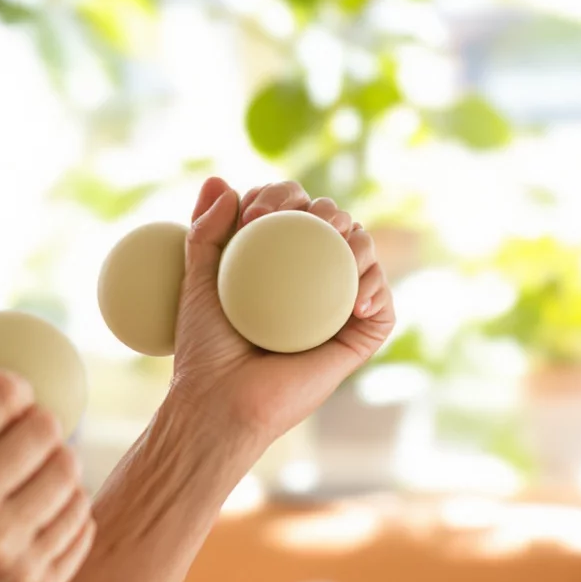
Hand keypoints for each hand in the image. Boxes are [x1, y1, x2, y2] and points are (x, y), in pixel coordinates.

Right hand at [0, 306, 95, 581]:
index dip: (3, 389)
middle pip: (43, 429)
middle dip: (32, 423)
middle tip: (11, 435)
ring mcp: (1, 558)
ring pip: (71, 473)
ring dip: (52, 463)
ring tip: (19, 472)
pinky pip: (80, 522)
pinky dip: (62, 509)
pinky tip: (29, 510)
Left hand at [168, 176, 395, 454]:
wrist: (221, 401)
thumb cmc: (204, 347)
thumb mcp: (197, 281)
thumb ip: (205, 231)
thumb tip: (218, 180)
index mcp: (276, 261)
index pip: (292, 211)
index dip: (281, 198)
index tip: (252, 215)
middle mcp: (311, 279)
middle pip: (335, 224)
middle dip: (326, 210)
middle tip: (301, 223)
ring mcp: (338, 307)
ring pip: (365, 254)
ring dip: (359, 240)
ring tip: (338, 246)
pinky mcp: (359, 337)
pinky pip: (383, 306)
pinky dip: (377, 291)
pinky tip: (356, 299)